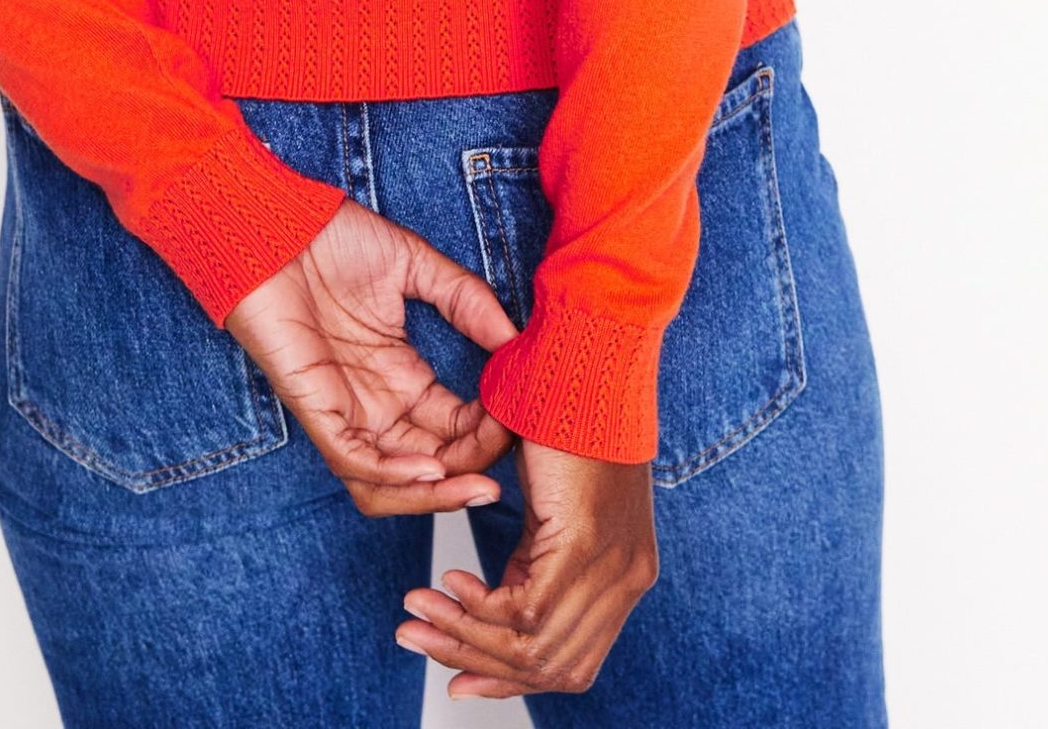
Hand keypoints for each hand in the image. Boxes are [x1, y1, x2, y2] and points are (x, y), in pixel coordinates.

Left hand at [225, 200, 518, 515]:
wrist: (273, 223)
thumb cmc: (330, 238)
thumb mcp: (413, 264)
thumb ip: (465, 298)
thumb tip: (514, 336)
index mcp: (402, 374)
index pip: (457, 425)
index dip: (492, 430)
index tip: (524, 418)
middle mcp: (376, 402)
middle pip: (434, 462)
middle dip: (474, 468)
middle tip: (509, 456)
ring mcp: (344, 409)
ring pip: (393, 482)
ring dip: (438, 494)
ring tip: (480, 486)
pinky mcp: (313, 409)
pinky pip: (355, 462)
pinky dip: (394, 476)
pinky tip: (431, 467)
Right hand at [394, 438, 658, 699]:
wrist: (592, 368)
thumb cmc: (570, 422)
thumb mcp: (555, 509)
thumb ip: (536, 560)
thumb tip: (499, 601)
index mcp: (626, 578)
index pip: (571, 665)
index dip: (510, 681)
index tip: (460, 678)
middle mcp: (628, 582)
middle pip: (551, 669)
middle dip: (476, 665)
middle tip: (419, 640)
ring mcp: (612, 568)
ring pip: (533, 648)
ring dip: (464, 637)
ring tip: (419, 612)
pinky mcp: (585, 545)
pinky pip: (524, 610)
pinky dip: (478, 607)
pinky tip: (448, 583)